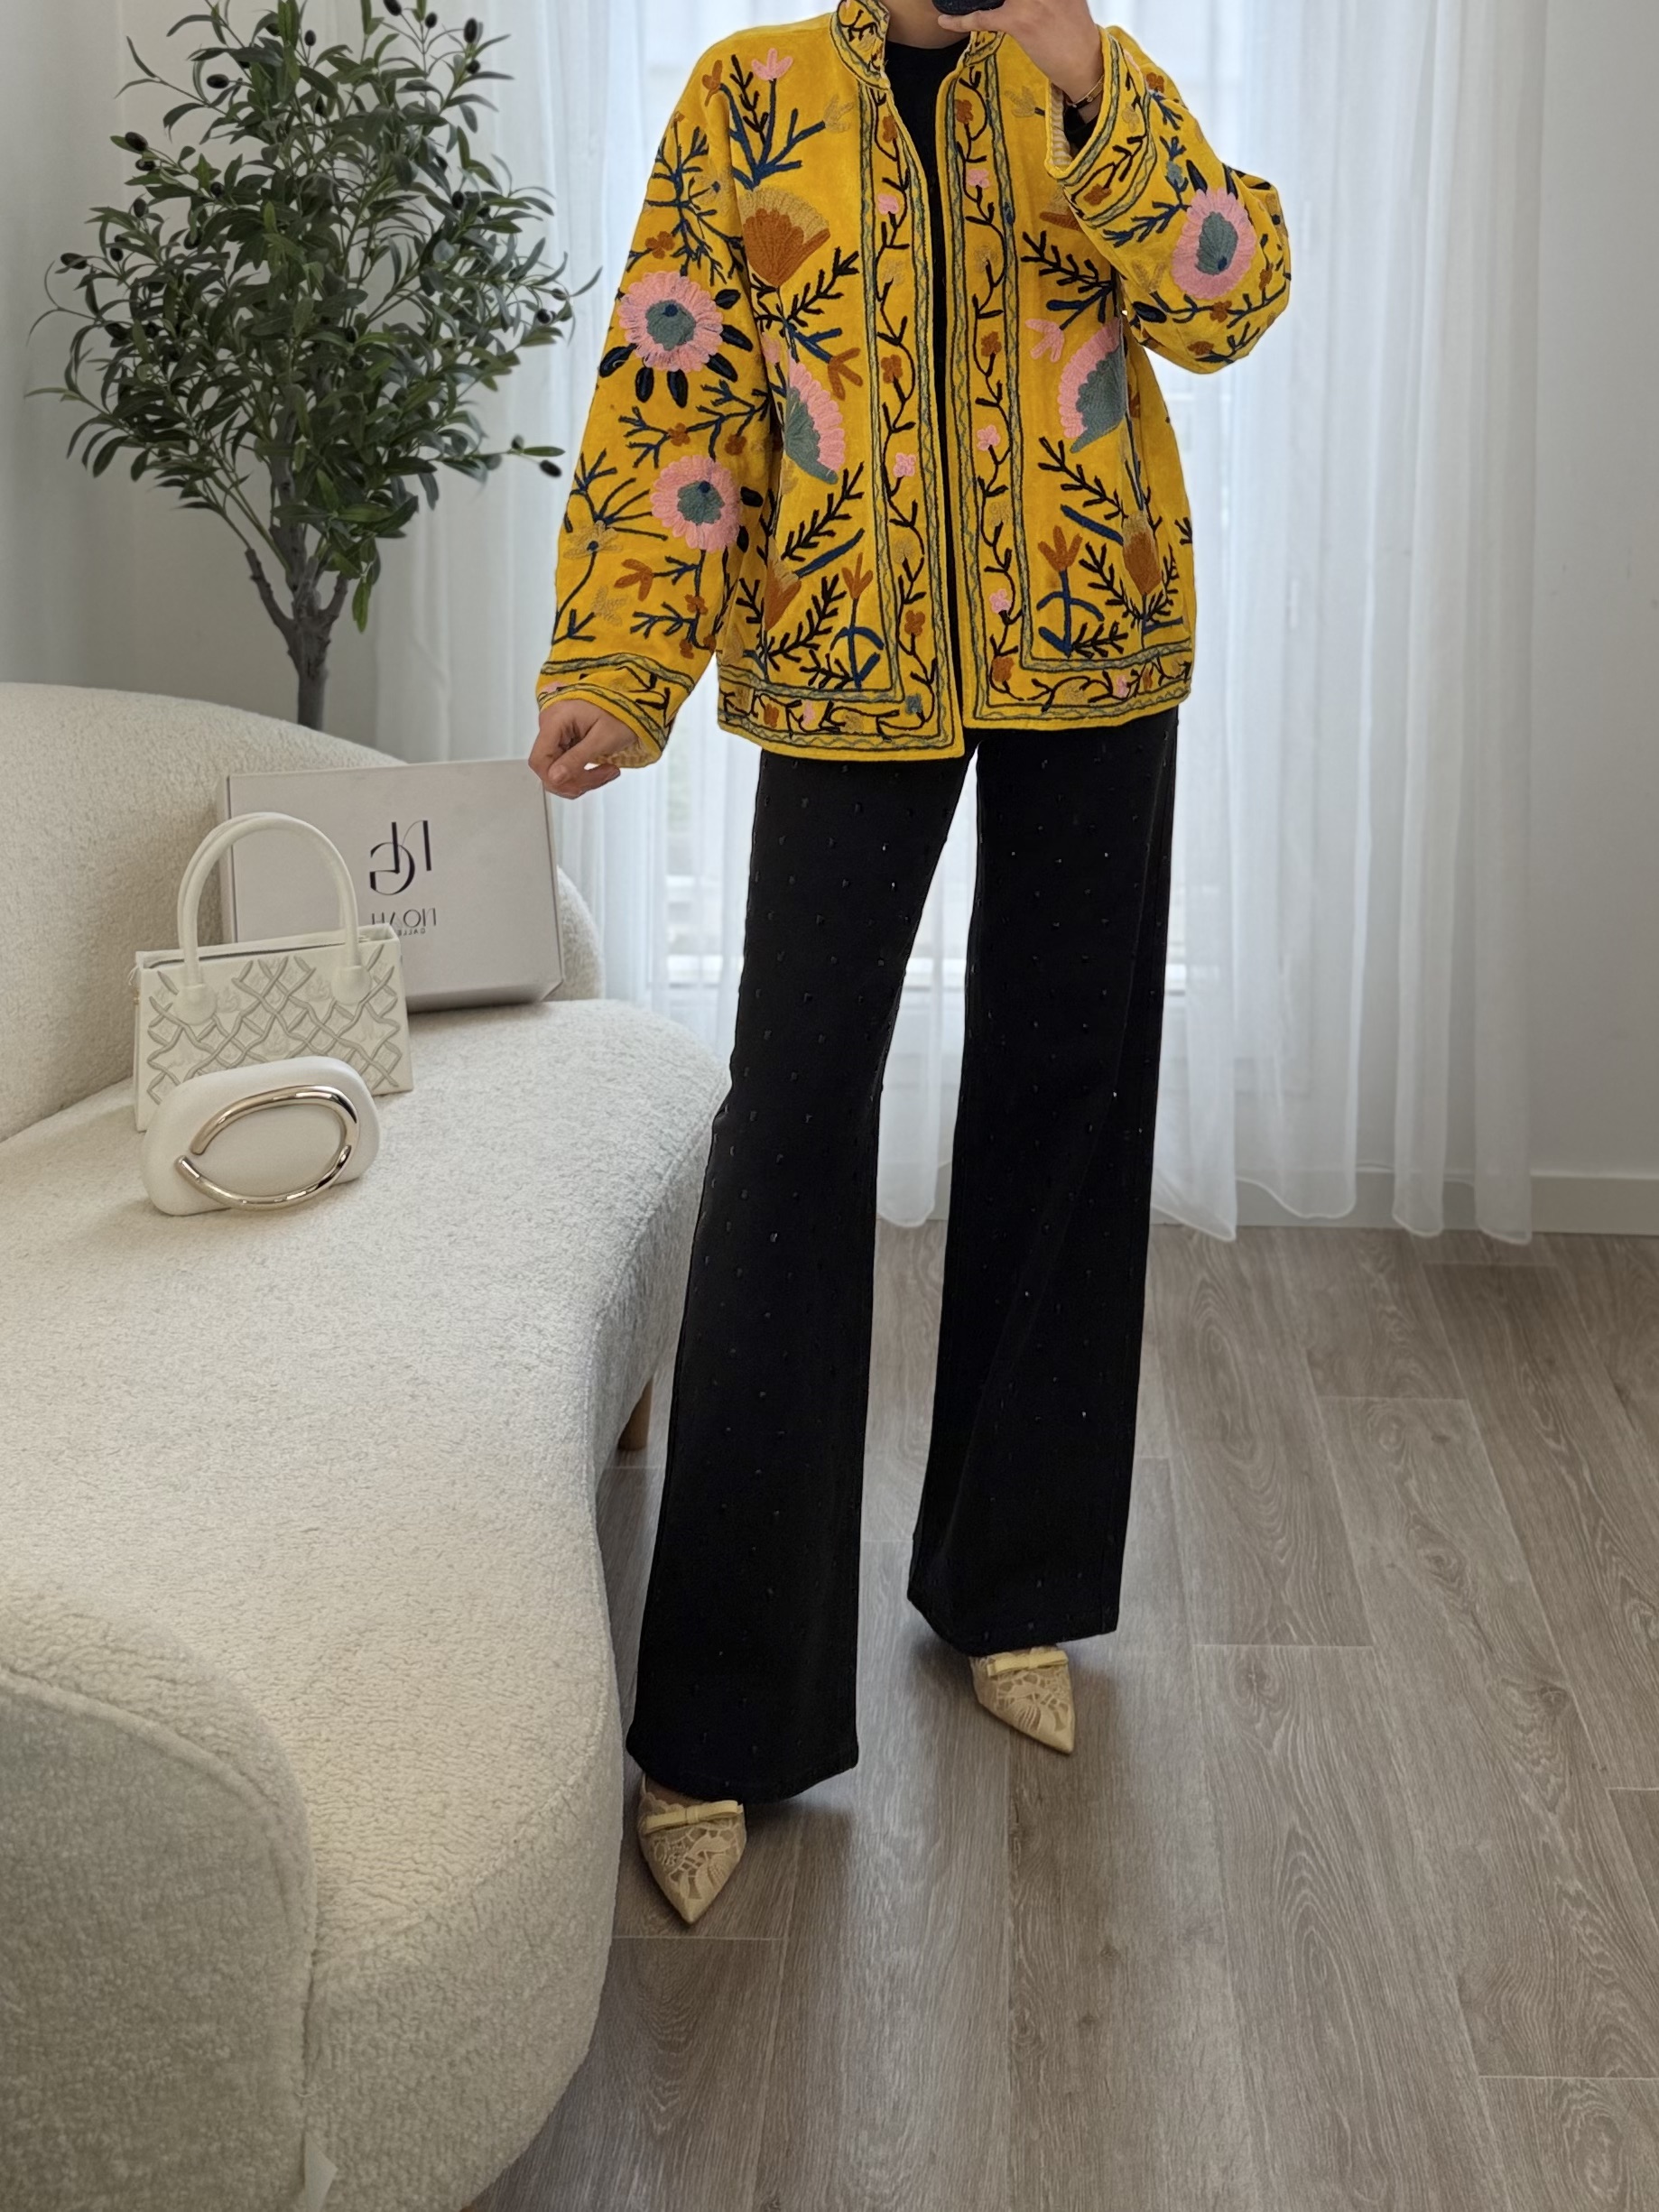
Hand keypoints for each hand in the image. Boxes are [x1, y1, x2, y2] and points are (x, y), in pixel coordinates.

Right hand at [529, 696, 639, 799]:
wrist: (631, 704)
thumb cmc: (621, 714)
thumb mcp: (602, 739)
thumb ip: (576, 758)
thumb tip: (554, 778)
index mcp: (555, 720)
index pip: (539, 760)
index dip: (556, 778)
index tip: (583, 782)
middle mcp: (549, 726)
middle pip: (548, 769)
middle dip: (576, 781)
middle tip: (605, 775)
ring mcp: (555, 734)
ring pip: (557, 772)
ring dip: (582, 780)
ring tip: (608, 772)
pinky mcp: (563, 741)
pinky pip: (565, 766)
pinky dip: (583, 774)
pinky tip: (602, 769)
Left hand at [940, 0, 1103, 110]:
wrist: (1085, 63)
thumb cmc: (1075, 33)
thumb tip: (1018, 1)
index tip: (1000, 1)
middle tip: (981, 4)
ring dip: (973, 0)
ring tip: (957, 2)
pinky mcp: (1019, 21)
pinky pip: (983, 17)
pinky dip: (961, 20)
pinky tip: (947, 21)